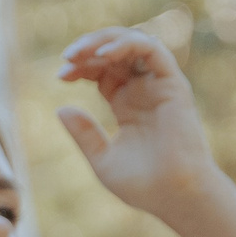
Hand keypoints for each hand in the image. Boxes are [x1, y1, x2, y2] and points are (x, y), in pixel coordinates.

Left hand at [54, 27, 222, 216]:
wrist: (175, 195)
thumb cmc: (143, 185)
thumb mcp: (102, 159)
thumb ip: (83, 134)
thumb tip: (60, 108)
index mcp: (126, 104)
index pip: (102, 71)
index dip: (80, 67)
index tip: (61, 76)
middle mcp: (143, 90)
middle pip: (115, 52)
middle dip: (88, 48)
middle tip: (67, 58)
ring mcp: (158, 85)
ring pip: (133, 43)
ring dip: (105, 41)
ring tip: (82, 52)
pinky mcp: (173, 84)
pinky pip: (152, 50)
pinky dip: (128, 45)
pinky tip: (105, 55)